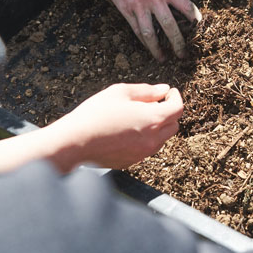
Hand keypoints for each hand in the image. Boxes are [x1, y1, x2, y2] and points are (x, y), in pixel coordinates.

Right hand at [47, 83, 183, 169]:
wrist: (75, 142)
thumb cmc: (96, 113)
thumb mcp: (120, 92)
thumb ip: (146, 91)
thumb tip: (164, 90)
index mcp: (153, 120)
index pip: (178, 108)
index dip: (176, 97)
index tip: (170, 92)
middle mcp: (153, 139)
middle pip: (173, 125)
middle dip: (169, 112)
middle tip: (155, 102)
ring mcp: (143, 153)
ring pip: (161, 139)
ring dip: (157, 127)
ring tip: (138, 116)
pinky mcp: (132, 162)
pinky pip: (146, 149)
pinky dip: (145, 139)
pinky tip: (127, 130)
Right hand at [75, 0, 200, 60]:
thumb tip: (178, 5)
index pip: (187, 7)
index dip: (195, 20)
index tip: (199, 29)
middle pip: (170, 26)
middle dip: (178, 43)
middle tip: (183, 55)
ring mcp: (140, 6)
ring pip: (151, 33)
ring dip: (158, 49)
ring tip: (163, 58)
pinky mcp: (127, 10)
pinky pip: (137, 29)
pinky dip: (144, 40)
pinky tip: (149, 47)